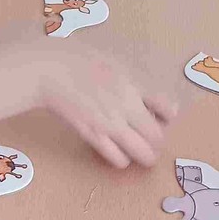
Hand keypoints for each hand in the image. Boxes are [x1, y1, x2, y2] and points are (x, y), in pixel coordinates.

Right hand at [39, 46, 178, 169]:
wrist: (50, 70)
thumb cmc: (80, 60)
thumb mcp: (116, 62)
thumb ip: (134, 80)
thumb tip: (149, 98)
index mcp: (134, 84)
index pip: (169, 108)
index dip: (169, 115)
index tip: (162, 116)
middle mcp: (127, 106)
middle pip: (158, 136)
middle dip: (158, 140)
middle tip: (151, 138)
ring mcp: (110, 124)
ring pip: (143, 154)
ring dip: (145, 155)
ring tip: (140, 152)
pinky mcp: (93, 137)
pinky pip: (119, 159)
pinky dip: (123, 159)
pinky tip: (118, 151)